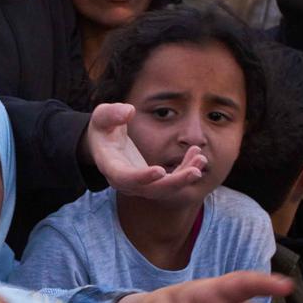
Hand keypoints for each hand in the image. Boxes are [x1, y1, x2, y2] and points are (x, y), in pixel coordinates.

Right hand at [85, 103, 206, 198]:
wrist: (103, 143)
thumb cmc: (103, 128)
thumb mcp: (102, 116)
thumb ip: (112, 114)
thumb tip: (129, 111)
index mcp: (111, 167)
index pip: (125, 178)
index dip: (142, 177)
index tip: (160, 171)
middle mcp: (125, 181)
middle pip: (151, 190)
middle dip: (174, 183)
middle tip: (195, 172)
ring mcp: (139, 184)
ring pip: (164, 188)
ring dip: (184, 177)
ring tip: (201, 159)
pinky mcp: (151, 180)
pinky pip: (171, 180)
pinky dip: (185, 169)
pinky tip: (197, 155)